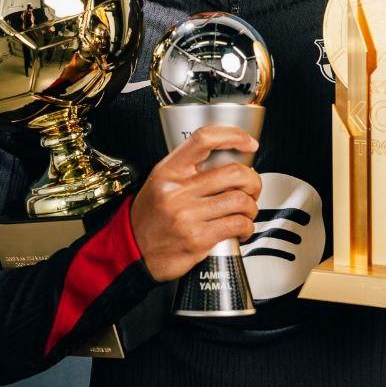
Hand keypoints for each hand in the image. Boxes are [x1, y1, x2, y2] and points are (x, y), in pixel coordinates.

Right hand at [129, 125, 262, 281]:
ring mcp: (188, 215)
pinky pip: (237, 224)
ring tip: (247, 211)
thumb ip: (188, 170)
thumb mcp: (159, 183)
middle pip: (233, 172)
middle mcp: (177, 191)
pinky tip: (242, 228)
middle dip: (253, 180)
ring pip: (240, 200)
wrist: (132, 250)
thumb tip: (227, 160)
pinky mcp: (197, 239)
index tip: (248, 142)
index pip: (204, 140)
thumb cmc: (149, 217)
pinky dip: (247, 226)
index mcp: (168, 171)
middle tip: (252, 187)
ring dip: (251, 206)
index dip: (232, 136)